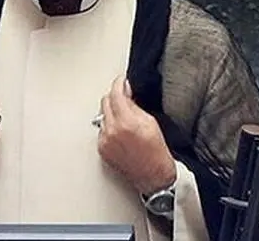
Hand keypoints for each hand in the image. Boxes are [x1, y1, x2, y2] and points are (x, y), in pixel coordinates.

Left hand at [97, 75, 176, 194]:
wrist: (153, 175)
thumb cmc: (156, 152)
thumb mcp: (150, 121)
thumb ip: (135, 105)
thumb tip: (126, 93)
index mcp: (126, 122)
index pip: (115, 94)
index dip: (119, 84)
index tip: (122, 81)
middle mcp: (112, 131)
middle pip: (105, 102)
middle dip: (115, 97)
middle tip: (125, 98)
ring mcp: (105, 140)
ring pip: (103, 115)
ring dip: (112, 112)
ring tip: (126, 120)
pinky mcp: (102, 149)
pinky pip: (102, 129)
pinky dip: (109, 127)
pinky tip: (121, 132)